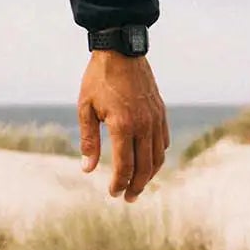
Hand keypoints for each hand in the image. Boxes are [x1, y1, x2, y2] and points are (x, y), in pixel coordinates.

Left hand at [78, 52, 168, 200]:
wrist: (121, 51)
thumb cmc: (98, 79)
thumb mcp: (85, 108)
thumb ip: (89, 140)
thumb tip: (87, 169)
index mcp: (123, 126)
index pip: (124, 166)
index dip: (119, 183)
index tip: (112, 193)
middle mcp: (143, 125)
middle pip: (145, 167)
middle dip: (136, 186)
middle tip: (127, 198)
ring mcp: (155, 119)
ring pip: (158, 157)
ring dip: (149, 175)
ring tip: (139, 186)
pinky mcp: (161, 112)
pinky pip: (163, 141)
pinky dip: (158, 157)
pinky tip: (149, 162)